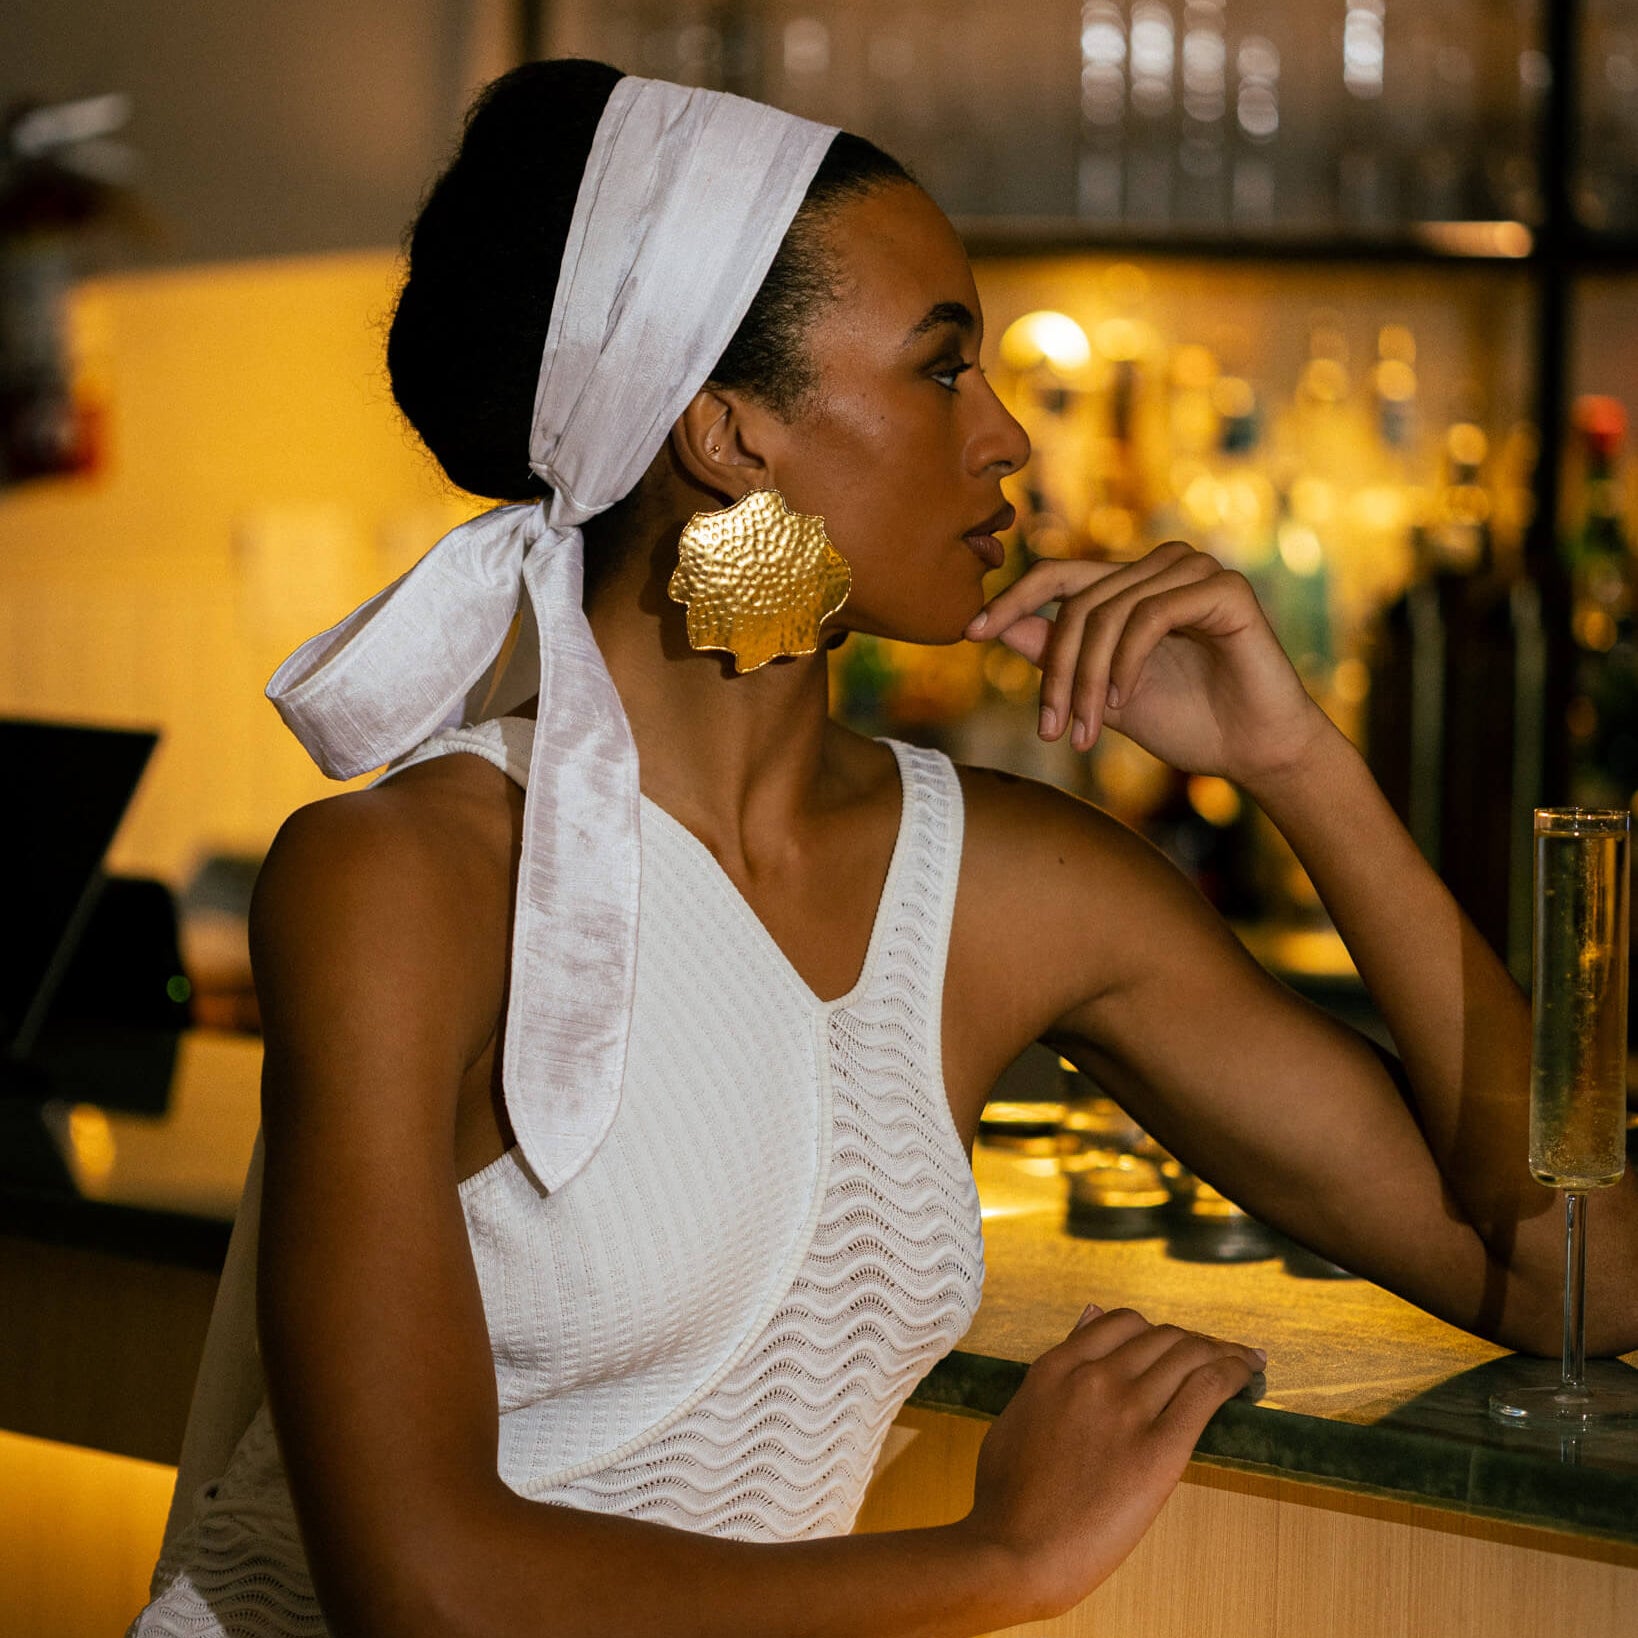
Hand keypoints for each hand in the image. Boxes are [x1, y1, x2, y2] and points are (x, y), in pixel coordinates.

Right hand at [959, 1304, 1264, 1622]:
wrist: (1014, 1552)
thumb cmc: (1005, 1497)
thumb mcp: (1018, 1415)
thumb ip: (1053, 1372)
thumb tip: (1086, 1319)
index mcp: (1056, 1368)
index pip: (1122, 1323)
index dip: (1155, 1332)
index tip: (1173, 1346)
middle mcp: (1094, 1377)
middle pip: (1162, 1336)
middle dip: (1194, 1342)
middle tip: (1217, 1357)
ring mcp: (1126, 1410)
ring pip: (1189, 1354)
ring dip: (1222, 1352)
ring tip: (1245, 1361)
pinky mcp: (1158, 1450)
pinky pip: (1206, 1391)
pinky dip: (1234, 1373)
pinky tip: (1249, 1373)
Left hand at [966, 542, 1330, 788]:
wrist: (1253, 752)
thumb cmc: (1186, 721)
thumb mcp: (1100, 692)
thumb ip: (1057, 656)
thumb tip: (998, 629)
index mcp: (1131, 585)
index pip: (1057, 577)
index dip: (1010, 600)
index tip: (971, 633)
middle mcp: (1161, 567)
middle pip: (1077, 603)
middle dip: (1056, 672)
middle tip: (1050, 730)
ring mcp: (1195, 571)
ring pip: (1108, 611)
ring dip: (1087, 678)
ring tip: (1084, 730)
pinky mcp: (1224, 588)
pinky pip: (1150, 616)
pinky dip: (1126, 662)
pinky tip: (1122, 701)